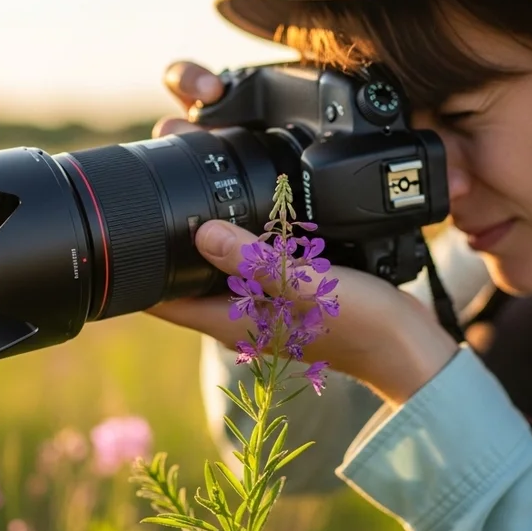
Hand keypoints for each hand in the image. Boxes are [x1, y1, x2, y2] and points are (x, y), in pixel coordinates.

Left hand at [146, 61, 460, 403]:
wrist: (408, 346)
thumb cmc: (361, 325)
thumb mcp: (306, 286)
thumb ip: (255, 260)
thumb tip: (203, 232)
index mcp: (233, 320)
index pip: (162, 298)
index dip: (135, 267)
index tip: (123, 223)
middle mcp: (241, 314)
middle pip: (186, 275)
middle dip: (170, 237)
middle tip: (162, 184)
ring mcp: (265, 305)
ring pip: (218, 265)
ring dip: (206, 232)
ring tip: (197, 185)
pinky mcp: (290, 293)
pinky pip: (252, 261)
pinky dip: (244, 235)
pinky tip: (255, 205)